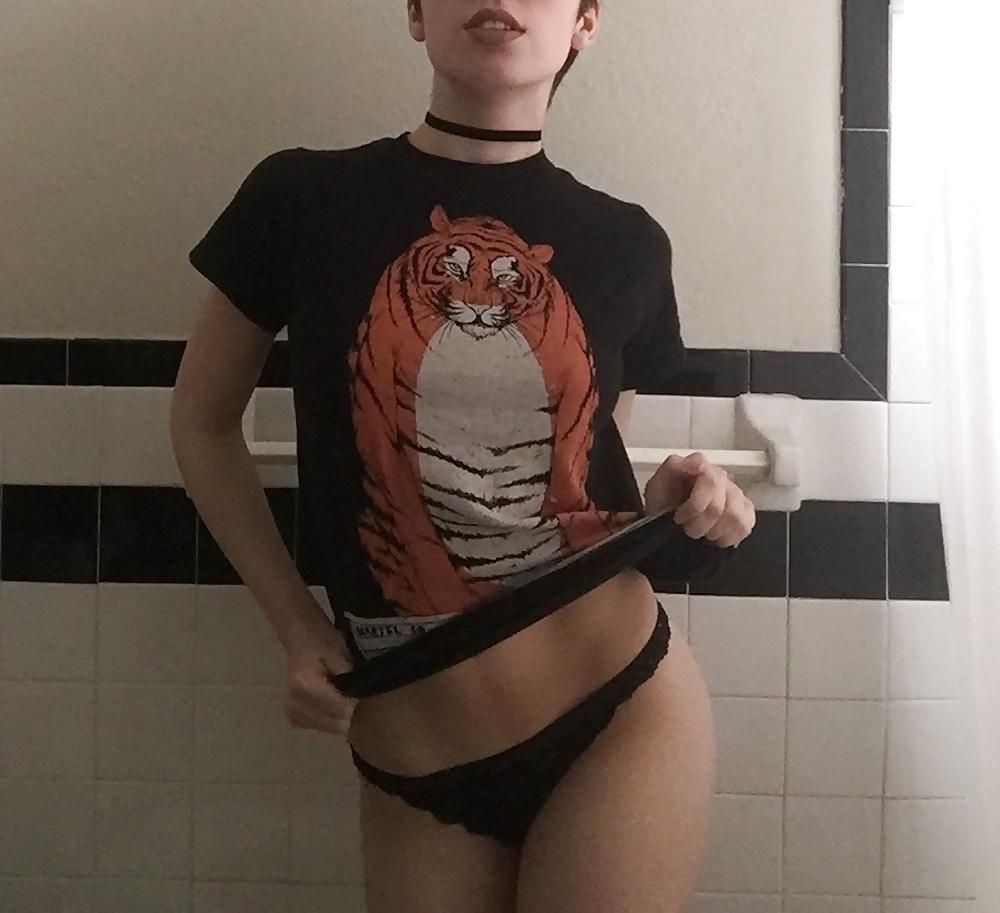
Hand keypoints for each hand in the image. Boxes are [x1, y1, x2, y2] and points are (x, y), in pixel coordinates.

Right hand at [283, 618, 357, 736]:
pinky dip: (329, 717)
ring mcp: (292, 712)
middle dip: (348, 710)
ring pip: (331, 728)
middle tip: (348, 691)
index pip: (342, 710)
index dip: (355, 700)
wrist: (299, 638)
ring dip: (339, 715)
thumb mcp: (339, 650)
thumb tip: (354, 699)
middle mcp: (295, 703)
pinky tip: (329, 702)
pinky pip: (321, 726)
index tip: (357, 688)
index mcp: (305, 685)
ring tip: (337, 694)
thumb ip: (346, 675)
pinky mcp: (293, 717)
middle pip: (337, 725)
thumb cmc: (321, 641)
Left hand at [643, 451, 755, 547]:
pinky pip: (746, 525)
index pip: (712, 482)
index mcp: (700, 465)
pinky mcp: (745, 510)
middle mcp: (721, 476)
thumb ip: (673, 467)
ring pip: (736, 517)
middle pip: (720, 506)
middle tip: (686, 528)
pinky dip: (728, 537)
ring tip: (700, 533)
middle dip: (699, 524)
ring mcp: (735, 492)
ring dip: (714, 532)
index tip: (679, 517)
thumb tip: (697, 461)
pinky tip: (715, 537)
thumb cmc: (661, 503)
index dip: (695, 506)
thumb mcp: (656, 485)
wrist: (663, 519)